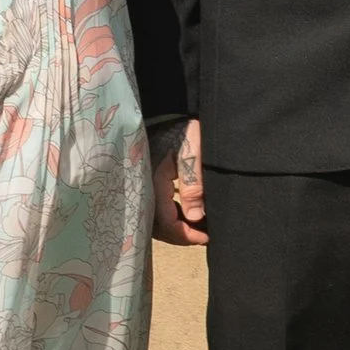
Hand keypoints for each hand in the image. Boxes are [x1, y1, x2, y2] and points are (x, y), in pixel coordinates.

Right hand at [152, 117, 206, 248]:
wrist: (171, 113)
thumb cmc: (185, 130)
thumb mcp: (193, 152)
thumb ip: (194, 184)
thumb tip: (195, 217)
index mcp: (152, 180)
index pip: (164, 221)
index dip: (185, 234)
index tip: (206, 237)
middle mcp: (143, 186)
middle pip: (156, 226)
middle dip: (180, 235)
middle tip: (203, 236)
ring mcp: (143, 185)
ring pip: (154, 220)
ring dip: (175, 228)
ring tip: (199, 229)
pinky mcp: (147, 183)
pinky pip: (155, 208)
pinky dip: (171, 217)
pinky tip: (188, 216)